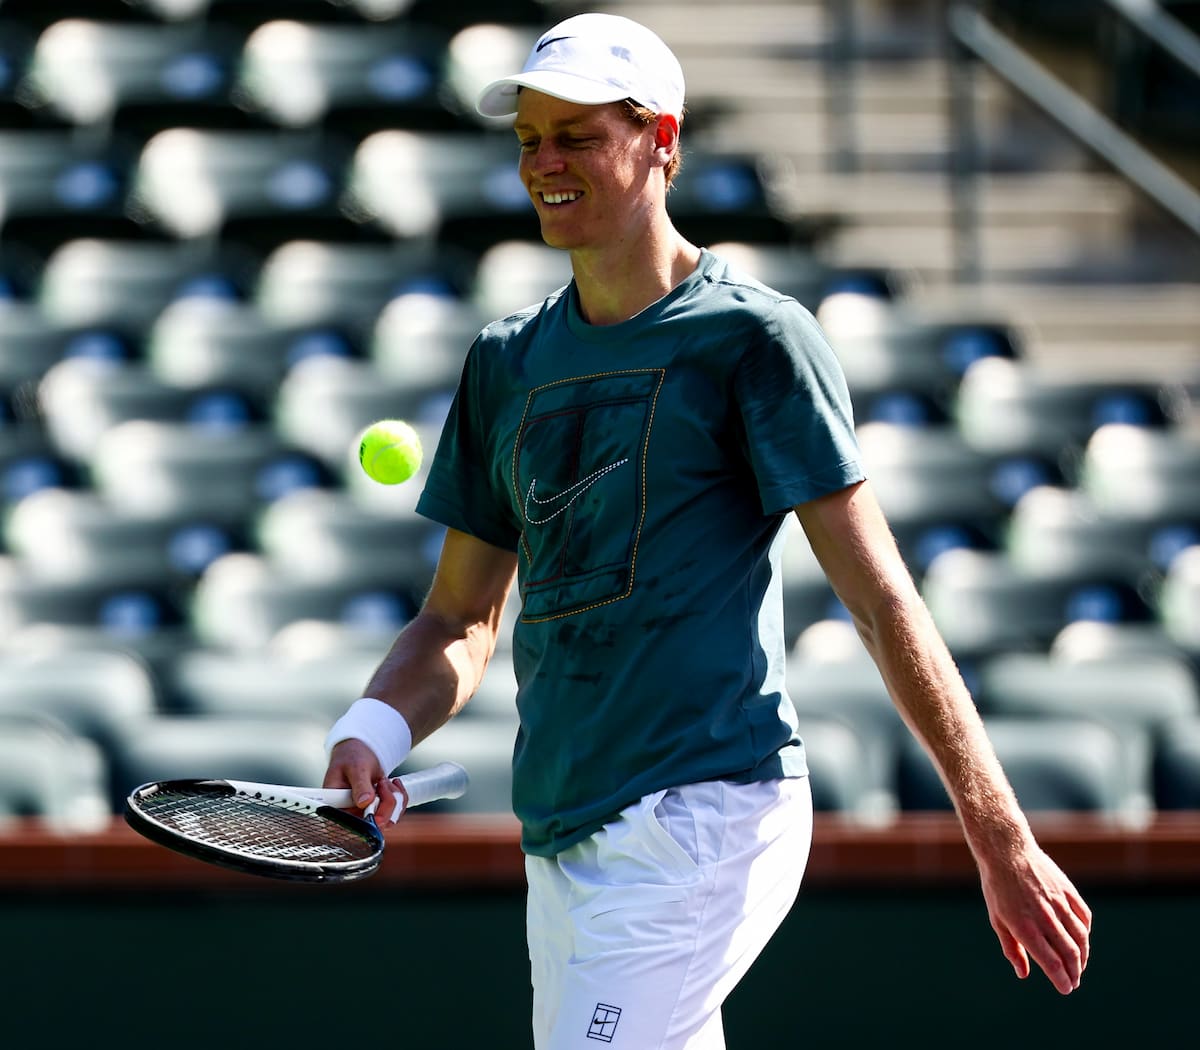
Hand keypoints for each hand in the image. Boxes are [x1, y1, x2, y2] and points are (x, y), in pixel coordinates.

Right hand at [323, 738, 407, 822]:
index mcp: (333, 806)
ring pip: (389, 819)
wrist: (360, 752)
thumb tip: (364, 803)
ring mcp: (363, 816)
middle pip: (373, 825)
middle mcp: (348, 815)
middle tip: (381, 782)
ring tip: (383, 780)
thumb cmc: (352, 757)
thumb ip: (360, 785)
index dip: (365, 821)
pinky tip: (390, 784)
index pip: (347, 827)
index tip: (375, 801)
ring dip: (394, 798)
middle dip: (386, 802)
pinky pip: (395, 813)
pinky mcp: (376, 813)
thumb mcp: (356, 767)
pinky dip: (399, 797)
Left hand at [978, 846, 1091, 994]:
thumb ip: (1012, 948)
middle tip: (1074, 982)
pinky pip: (1084, 917)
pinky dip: (1085, 933)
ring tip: (1079, 966)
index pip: (1051, 962)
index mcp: (1025, 927)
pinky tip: (1081, 940)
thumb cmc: (998, 887)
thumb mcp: (997, 919)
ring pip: (1081, 938)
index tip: (1066, 989)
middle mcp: (1044, 917)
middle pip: (1070, 953)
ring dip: (1083, 956)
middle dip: (1075, 973)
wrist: (1007, 851)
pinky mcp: (1068, 891)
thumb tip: (1023, 974)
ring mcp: (1059, 903)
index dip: (1061, 980)